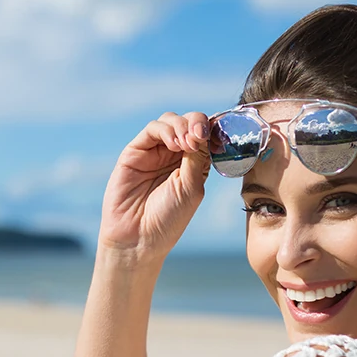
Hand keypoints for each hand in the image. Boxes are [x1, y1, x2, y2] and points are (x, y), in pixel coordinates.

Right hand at [98, 111, 211, 263]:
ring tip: (187, 144)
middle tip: (200, 137)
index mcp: (194, 164)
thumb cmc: (169, 218)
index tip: (219, 137)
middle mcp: (175, 155)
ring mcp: (155, 151)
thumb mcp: (191, 188)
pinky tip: (174, 145)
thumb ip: (197, 159)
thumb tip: (203, 132)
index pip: (206, 135)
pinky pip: (153, 129)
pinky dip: (166, 130)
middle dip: (198, 123)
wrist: (139, 236)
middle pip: (190, 122)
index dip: (213, 130)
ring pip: (171, 120)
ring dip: (183, 125)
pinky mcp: (136, 151)